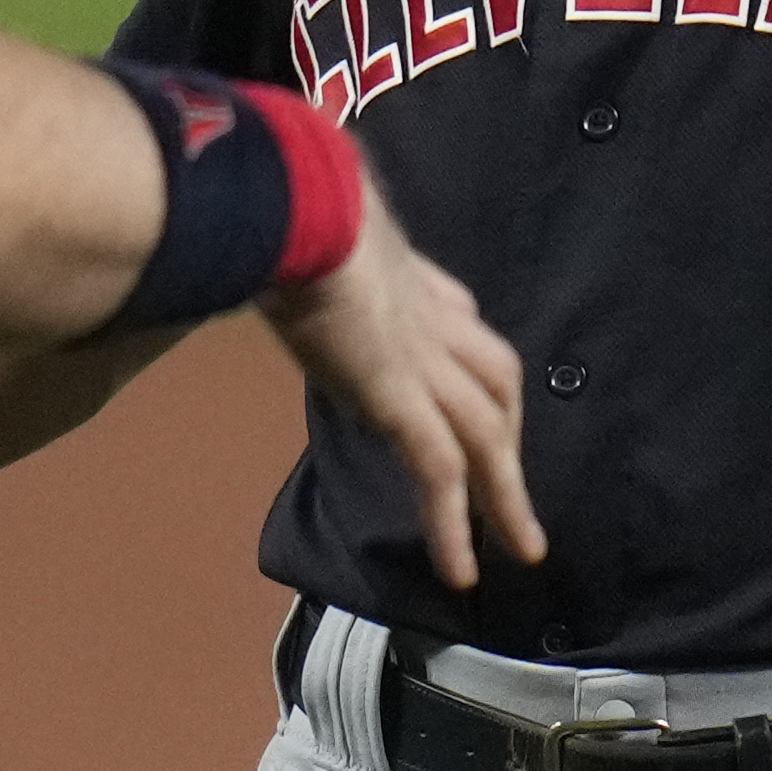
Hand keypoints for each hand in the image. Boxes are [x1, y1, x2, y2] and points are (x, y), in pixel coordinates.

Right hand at [258, 174, 539, 589]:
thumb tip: (251, 216)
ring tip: (521, 546)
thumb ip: (290, 226)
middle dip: (509, 433)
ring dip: (506, 494)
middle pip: (494, 380)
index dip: (464, 351)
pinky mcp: (401, 397)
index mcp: (401, 271)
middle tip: (517, 485)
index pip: (456, 318)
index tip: (459, 378)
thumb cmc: (280, 197)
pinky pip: (440, 472)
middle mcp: (428, 317)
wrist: (298, 202)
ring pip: (487, 434)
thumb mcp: (291, 214)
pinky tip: (461, 572)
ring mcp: (422, 360)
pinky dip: (453, 526)